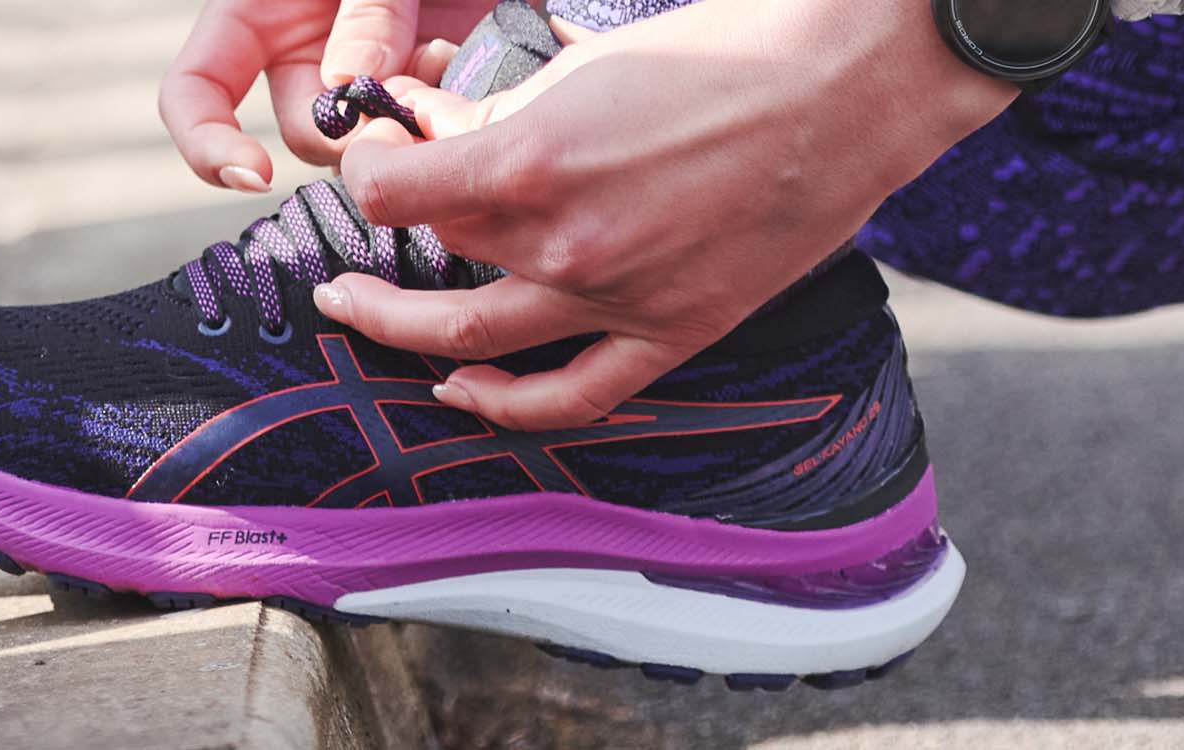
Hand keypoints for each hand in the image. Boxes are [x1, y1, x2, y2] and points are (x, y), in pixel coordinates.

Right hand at [159, 0, 498, 191]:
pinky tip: (470, 66)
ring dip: (408, 119)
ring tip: (448, 56)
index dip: (206, 142)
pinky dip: (451, 112)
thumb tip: (347, 90)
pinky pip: (429, 125)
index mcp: (256, 14)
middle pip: (305, 133)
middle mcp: (305, 55)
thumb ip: (364, 7)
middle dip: (349, 131)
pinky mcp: (427, 85)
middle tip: (403, 102)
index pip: (195, 92)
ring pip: (372, 138)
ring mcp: (368, 73)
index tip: (252, 173)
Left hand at [318, 0, 1016, 430]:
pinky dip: (506, 406)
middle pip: (429, 262)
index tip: (369, 158)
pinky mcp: (671, 332)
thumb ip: (502, 113)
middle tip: (339, 263)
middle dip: (370, 259)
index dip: (363, 171)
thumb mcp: (586, 65)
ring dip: (403, 332)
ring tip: (362, 316)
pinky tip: (461, 391)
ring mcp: (616, 299)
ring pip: (472, 343)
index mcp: (533, 162)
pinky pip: (572, 396)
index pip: (390, 193)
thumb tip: (437, 128)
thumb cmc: (722, 54)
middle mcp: (563, 243)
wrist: (844, 90)